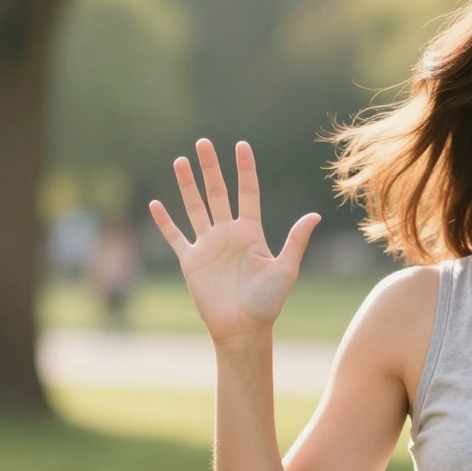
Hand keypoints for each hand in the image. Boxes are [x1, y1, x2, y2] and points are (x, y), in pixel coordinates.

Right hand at [148, 139, 320, 344]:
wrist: (243, 328)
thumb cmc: (268, 302)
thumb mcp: (285, 269)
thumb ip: (296, 241)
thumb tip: (315, 215)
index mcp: (251, 232)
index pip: (247, 192)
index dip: (244, 169)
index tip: (241, 145)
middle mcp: (228, 234)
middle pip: (218, 193)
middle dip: (210, 168)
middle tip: (203, 142)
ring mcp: (208, 245)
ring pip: (195, 208)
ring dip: (187, 185)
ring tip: (180, 161)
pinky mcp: (191, 261)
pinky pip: (176, 236)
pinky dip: (165, 222)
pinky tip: (156, 203)